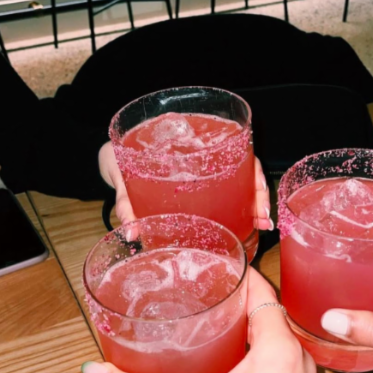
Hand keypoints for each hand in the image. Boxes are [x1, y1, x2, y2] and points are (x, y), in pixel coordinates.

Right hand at [82, 270, 317, 372]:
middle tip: (193, 280)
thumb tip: (96, 371)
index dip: (234, 269)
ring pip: (271, 332)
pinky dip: (249, 344)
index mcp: (278, 353)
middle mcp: (297, 361)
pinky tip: (217, 349)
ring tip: (202, 308)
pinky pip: (273, 355)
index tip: (205, 258)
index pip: (262, 289)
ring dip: (241, 319)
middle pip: (266, 307)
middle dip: (232, 292)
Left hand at [97, 142, 273, 229]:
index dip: (251, 173)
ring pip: (235, 181)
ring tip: (259, 225)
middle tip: (263, 220)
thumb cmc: (118, 156)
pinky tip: (240, 225)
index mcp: (186, 141)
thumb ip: (125, 200)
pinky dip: (232, 209)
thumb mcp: (121, 174)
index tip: (260, 194)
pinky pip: (219, 194)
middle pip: (240, 167)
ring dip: (251, 203)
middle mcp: (199, 153)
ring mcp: (199, 168)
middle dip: (257, 194)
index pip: (231, 150)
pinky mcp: (193, 185)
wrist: (109, 156)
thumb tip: (132, 231)